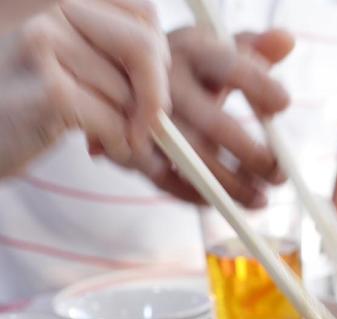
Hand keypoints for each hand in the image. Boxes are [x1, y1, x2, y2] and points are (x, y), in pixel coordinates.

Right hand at [0, 0, 169, 177]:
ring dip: (136, 129)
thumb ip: (110, 51)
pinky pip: (116, 122)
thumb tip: (173, 71)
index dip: (158, 54)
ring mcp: (46, 47)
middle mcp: (50, 12)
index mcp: (61, 0)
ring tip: (116, 141)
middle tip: (147, 124)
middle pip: (146, 47)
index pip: (142, 11)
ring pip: (132, 93)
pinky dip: (121, 145)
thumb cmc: (25, 101)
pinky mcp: (50, 91)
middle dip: (156, 94)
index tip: (147, 83)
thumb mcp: (67, 60)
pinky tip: (100, 147)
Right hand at [133, 26, 293, 207]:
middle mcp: (164, 83)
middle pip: (214, 124)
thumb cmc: (191, 68)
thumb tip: (286, 40)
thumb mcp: (217, 49)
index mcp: (190, 52)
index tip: (284, 103)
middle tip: (280, 173)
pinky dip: (198, 196)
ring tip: (262, 200)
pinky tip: (225, 202)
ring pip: (193, 159)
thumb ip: (254, 47)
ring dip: (231, 186)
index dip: (258, 84)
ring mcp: (145, 117)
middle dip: (253, 155)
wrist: (128, 80)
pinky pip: (166, 180)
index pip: (228, 66)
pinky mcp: (132, 147)